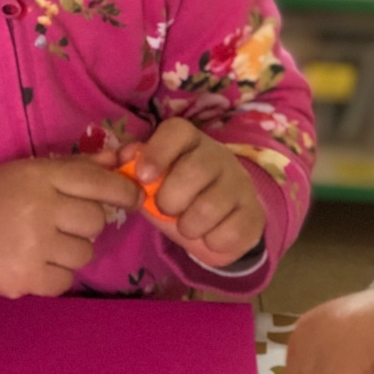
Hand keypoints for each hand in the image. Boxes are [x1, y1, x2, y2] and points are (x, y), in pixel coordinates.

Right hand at [0, 154, 139, 298]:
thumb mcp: (30, 173)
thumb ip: (76, 167)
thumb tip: (122, 159)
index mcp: (40, 177)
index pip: (96, 181)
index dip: (122, 190)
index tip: (134, 196)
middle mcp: (40, 209)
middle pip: (96, 221)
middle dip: (85, 223)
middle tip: (61, 222)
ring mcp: (35, 247)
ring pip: (85, 253)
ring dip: (70, 250)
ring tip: (43, 244)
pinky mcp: (29, 279)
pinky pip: (67, 280)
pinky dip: (56, 275)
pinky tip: (35, 262)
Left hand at [118, 119, 264, 268]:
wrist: (217, 224)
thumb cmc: (176, 196)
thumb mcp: (152, 182)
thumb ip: (132, 168)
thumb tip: (118, 158)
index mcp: (189, 141)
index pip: (177, 131)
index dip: (158, 151)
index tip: (144, 177)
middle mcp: (218, 156)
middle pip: (195, 170)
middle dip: (171, 199)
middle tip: (166, 209)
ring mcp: (240, 184)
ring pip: (211, 206)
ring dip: (189, 225)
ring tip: (187, 226)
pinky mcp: (254, 214)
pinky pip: (231, 232)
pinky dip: (212, 241)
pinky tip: (210, 236)